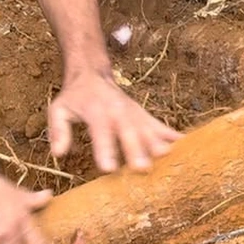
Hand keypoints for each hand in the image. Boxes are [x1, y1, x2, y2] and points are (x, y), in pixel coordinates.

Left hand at [47, 70, 184, 171]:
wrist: (93, 74)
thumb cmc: (75, 97)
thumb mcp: (59, 109)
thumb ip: (58, 130)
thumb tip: (59, 153)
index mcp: (96, 111)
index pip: (100, 131)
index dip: (104, 149)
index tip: (109, 168)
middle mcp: (118, 111)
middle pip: (129, 132)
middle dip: (136, 150)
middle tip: (143, 168)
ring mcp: (133, 113)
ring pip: (148, 128)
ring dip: (158, 143)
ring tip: (168, 158)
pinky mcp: (143, 115)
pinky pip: (159, 125)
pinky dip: (171, 135)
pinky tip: (185, 146)